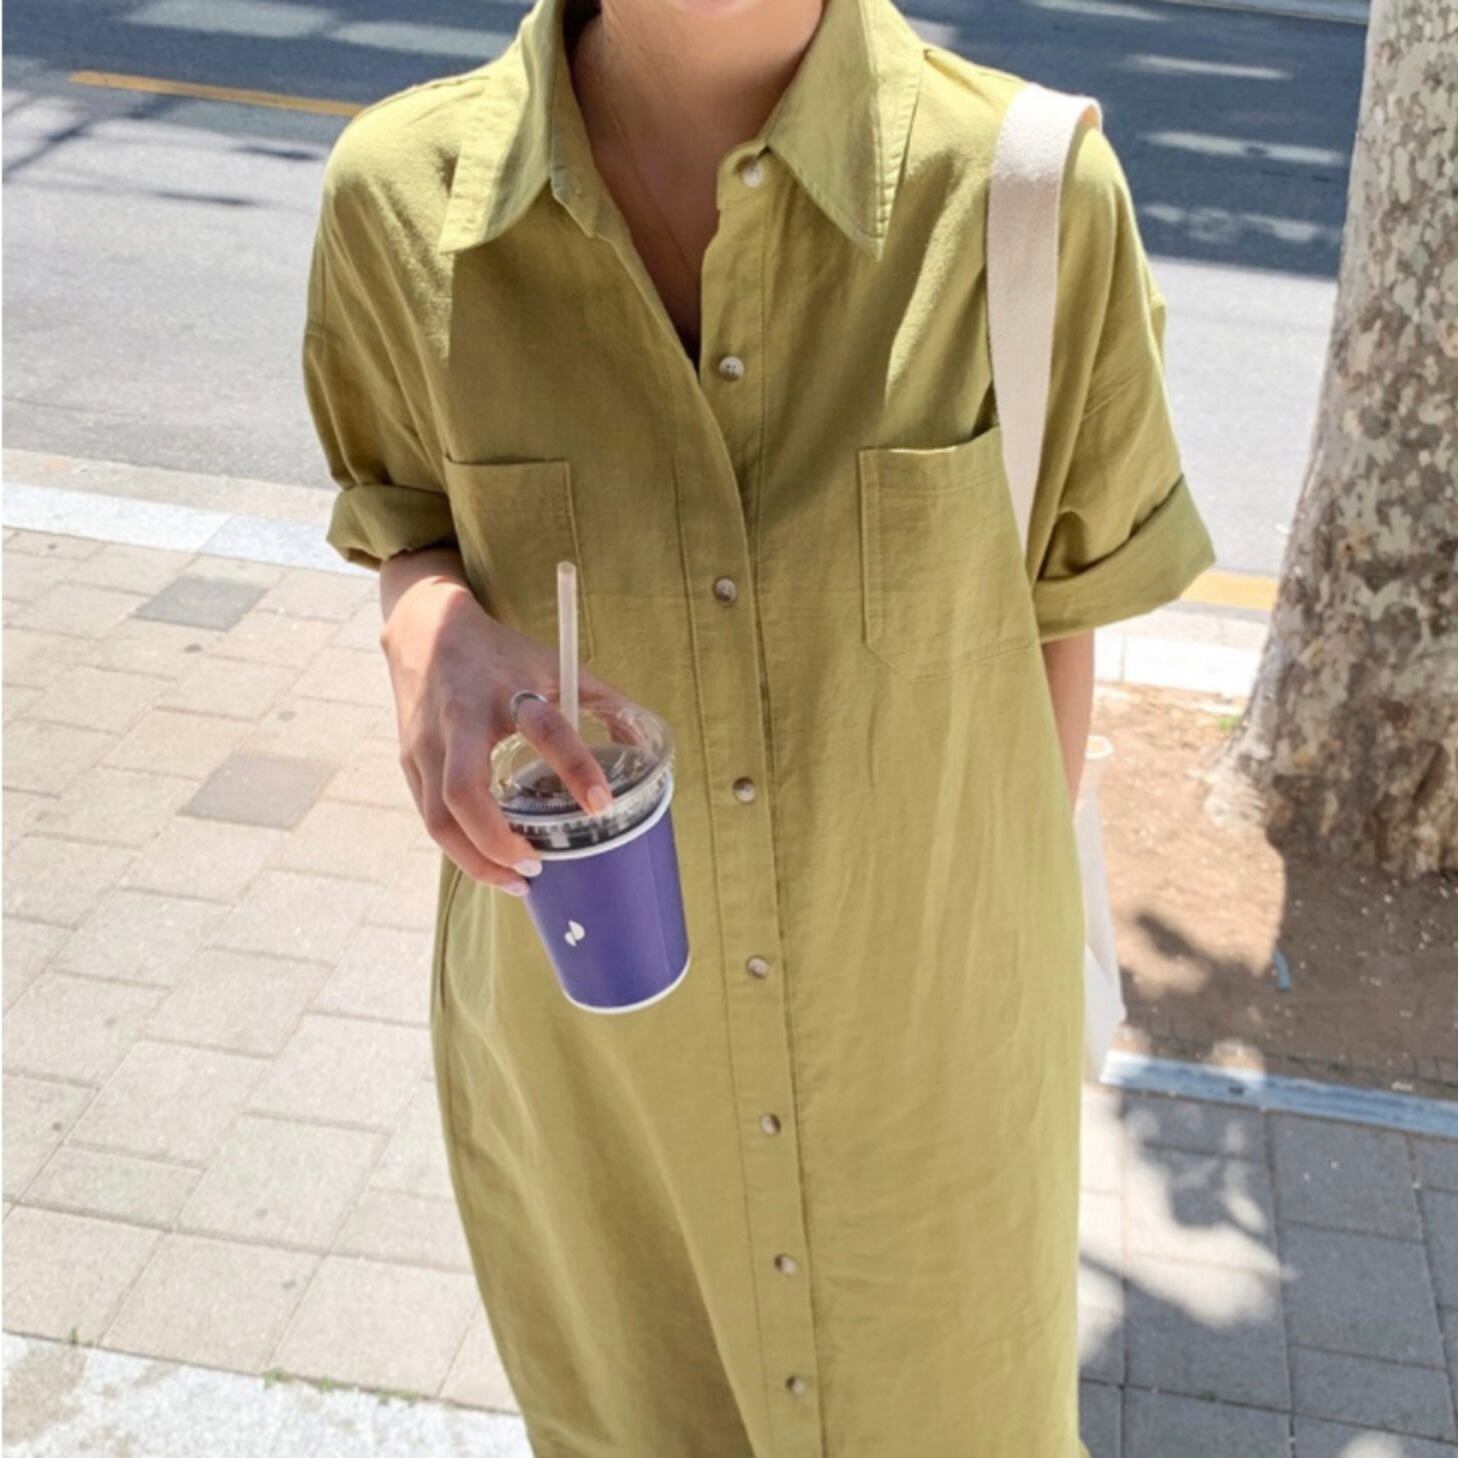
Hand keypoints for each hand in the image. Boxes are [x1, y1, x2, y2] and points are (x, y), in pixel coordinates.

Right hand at [378, 551, 632, 896]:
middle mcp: (460, 718)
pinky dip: (459, 848)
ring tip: (516, 881)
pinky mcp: (409, 762)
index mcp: (508, 690)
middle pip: (463, 793)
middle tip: (537, 864)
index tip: (602, 804)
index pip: (544, 729)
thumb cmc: (499, 653)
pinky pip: (429, 817)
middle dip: (498, 842)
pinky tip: (488, 862)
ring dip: (475, 860)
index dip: (575, 767)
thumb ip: (602, 700)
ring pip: (438, 818)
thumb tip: (642, 744)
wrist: (423, 629)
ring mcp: (427, 744)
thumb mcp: (554, 663)